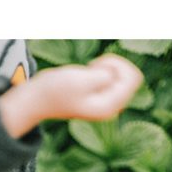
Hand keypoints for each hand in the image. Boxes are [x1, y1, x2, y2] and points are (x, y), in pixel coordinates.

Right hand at [0, 55, 142, 136]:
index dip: (117, 64)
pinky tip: (87, 73)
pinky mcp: (101, 96)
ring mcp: (107, 103)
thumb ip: (102, 77)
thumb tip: (116, 75)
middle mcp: (113, 107)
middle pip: (130, 76)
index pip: (132, 78)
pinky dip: (101, 70)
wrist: (38, 99)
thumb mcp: (80, 79)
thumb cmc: (55, 89)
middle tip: (91, 66)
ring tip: (88, 70)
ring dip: (106, 66)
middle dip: (113, 65)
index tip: (97, 65)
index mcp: (110, 106)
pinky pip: (112, 78)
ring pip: (121, 76)